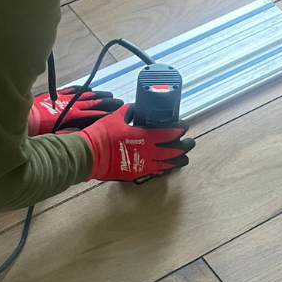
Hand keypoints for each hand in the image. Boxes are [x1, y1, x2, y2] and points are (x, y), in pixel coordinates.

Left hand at [28, 86, 122, 134]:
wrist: (27, 118)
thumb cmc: (42, 131)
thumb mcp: (60, 135)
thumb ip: (75, 133)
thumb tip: (88, 132)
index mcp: (75, 117)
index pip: (96, 114)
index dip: (108, 114)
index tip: (118, 113)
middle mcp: (73, 105)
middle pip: (95, 103)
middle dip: (108, 103)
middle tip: (119, 102)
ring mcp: (66, 98)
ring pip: (86, 94)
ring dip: (99, 94)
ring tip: (110, 94)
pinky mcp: (58, 93)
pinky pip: (74, 89)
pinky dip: (83, 89)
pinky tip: (90, 88)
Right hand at [78, 104, 193, 180]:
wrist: (90, 155)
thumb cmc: (103, 134)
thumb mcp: (118, 116)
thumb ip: (131, 111)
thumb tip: (138, 108)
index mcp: (145, 136)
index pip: (168, 133)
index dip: (179, 129)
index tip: (184, 126)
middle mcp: (149, 152)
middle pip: (173, 150)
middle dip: (184, 146)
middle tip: (190, 143)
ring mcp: (144, 165)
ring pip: (167, 164)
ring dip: (178, 160)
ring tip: (185, 158)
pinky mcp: (137, 173)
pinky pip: (156, 172)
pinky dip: (164, 169)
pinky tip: (169, 168)